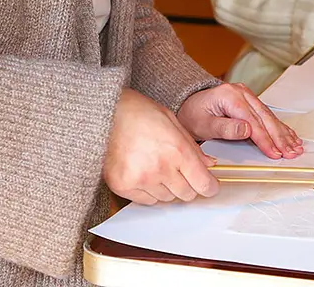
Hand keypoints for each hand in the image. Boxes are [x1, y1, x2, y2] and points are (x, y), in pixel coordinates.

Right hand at [102, 88, 217, 205]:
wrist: (104, 113)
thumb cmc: (138, 112)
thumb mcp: (172, 121)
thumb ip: (192, 147)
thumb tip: (208, 164)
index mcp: (177, 150)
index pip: (203, 184)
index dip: (209, 187)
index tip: (208, 186)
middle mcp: (161, 168)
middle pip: (187, 195)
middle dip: (188, 185)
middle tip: (180, 172)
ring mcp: (141, 180)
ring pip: (167, 199)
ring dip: (167, 188)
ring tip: (156, 166)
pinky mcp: (123, 186)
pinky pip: (146, 201)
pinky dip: (149, 191)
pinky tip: (143, 172)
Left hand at [178, 83, 302, 159]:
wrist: (188, 105)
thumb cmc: (193, 115)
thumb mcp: (204, 124)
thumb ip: (225, 128)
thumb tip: (247, 129)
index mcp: (230, 95)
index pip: (253, 121)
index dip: (265, 139)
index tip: (274, 153)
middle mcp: (241, 92)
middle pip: (265, 118)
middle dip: (279, 138)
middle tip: (290, 153)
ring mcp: (247, 95)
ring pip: (270, 116)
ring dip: (283, 133)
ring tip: (295, 147)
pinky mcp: (250, 101)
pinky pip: (267, 115)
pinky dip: (279, 127)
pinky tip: (290, 136)